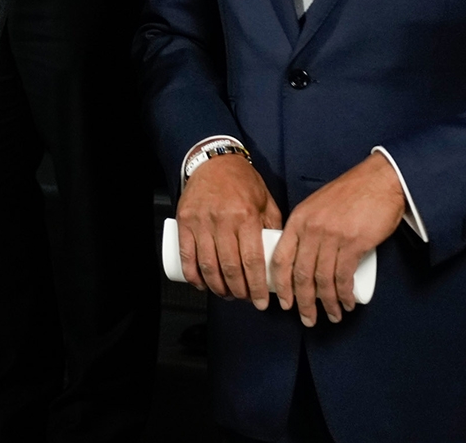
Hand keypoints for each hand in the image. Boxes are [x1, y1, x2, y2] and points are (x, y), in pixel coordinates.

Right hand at [175, 152, 281, 308]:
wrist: (214, 161)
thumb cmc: (243, 182)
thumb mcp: (265, 201)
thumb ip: (272, 228)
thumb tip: (281, 257)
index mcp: (246, 216)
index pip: (252, 261)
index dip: (256, 287)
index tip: (260, 303)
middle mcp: (223, 220)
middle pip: (230, 267)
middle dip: (238, 291)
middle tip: (244, 299)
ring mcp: (201, 221)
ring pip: (207, 264)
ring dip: (217, 286)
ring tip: (225, 294)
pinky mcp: (185, 221)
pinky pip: (186, 254)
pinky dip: (192, 274)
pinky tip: (201, 284)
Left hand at [269, 151, 405, 326]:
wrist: (380, 181)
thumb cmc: (350, 194)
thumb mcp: (317, 206)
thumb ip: (307, 227)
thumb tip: (303, 257)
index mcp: (298, 220)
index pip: (281, 259)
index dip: (281, 286)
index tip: (285, 303)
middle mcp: (311, 229)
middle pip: (301, 275)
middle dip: (304, 302)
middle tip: (308, 319)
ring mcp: (332, 236)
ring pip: (323, 280)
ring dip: (327, 303)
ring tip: (332, 315)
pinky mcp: (354, 243)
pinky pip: (344, 277)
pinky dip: (344, 295)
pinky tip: (347, 304)